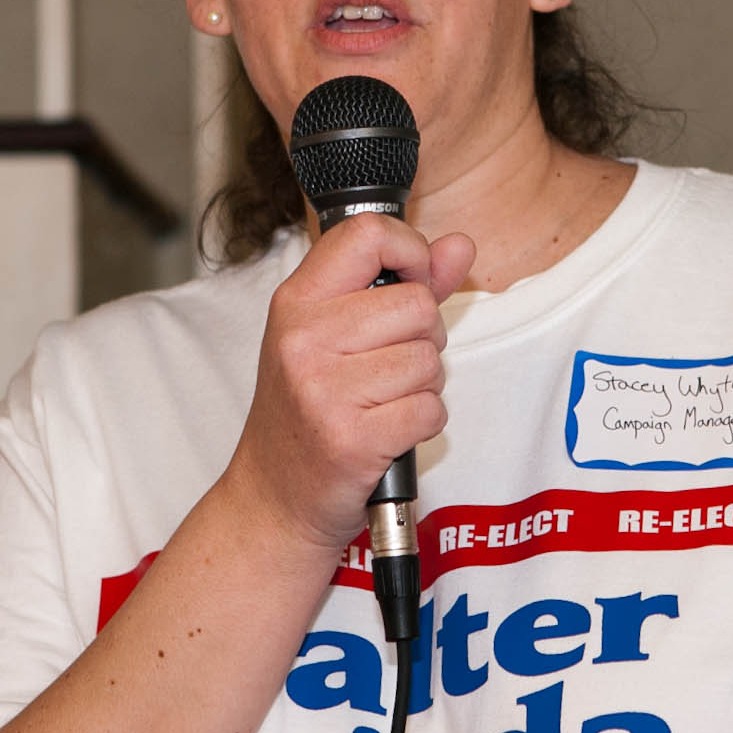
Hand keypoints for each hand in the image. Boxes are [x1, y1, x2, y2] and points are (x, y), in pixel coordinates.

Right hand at [226, 215, 473, 552]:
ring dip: (423, 385)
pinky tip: (388, 430)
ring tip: (383, 401)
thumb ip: (404, 285)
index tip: (412, 281)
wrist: (274, 498)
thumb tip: (459, 246)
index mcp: (297, 302)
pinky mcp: (351, 439)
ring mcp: (324, 390)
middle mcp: (304, 339)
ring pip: (429, 359)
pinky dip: (423, 423)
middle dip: (424, 337)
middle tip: (389, 364)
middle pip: (417, 304)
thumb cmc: (307, 412)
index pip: (367, 234)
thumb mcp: (337, 336)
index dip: (411, 251)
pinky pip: (430, 409)